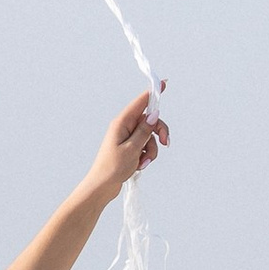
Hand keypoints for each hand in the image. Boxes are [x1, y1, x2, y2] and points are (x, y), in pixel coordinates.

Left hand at [77, 89, 167, 207]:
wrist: (103, 186)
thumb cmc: (112, 168)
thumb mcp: (132, 148)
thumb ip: (144, 131)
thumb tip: (154, 114)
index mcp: (122, 122)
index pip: (141, 102)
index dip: (153, 93)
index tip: (165, 83)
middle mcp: (125, 127)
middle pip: (150, 120)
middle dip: (159, 132)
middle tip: (166, 143)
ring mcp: (127, 137)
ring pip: (150, 136)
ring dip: (152, 149)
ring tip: (143, 162)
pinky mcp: (130, 147)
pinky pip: (145, 146)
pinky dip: (146, 155)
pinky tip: (139, 165)